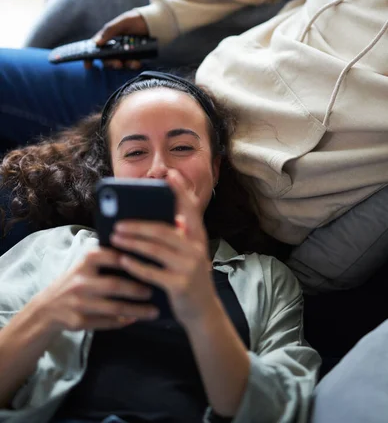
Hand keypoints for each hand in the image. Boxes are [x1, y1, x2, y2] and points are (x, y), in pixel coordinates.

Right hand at [33, 246, 158, 332]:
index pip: (112, 257)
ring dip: (137, 310)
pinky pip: (107, 323)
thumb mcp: (84, 266)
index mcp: (84, 262)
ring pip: (114, 308)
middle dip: (137, 289)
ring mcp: (79, 303)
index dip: (132, 260)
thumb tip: (140, 256)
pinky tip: (135, 319)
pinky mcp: (79, 322)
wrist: (47, 308)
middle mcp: (81, 281)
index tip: (150, 263)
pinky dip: (123, 322)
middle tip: (153, 291)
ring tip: (153, 311)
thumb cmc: (74, 282)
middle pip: (115, 285)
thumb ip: (106, 259)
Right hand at [84, 9, 147, 69]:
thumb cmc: (136, 20)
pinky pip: (131, 64)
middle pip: (107, 60)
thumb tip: (97, 42)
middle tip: (117, 63)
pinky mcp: (134, 57)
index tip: (88, 66)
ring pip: (120, 64)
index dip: (89, 58)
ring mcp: (124, 53)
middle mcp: (114, 47)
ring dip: (125, 65)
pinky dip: (134, 64)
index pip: (95, 49)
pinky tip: (138, 62)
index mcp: (108, 37)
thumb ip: (110, 30)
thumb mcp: (123, 22)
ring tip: (133, 63)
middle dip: (111, 63)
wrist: (154, 23)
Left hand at [110, 170, 218, 328]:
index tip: (169, 174)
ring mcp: (189, 267)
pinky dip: (136, 265)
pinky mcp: (180, 285)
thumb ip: (175, 236)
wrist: (202, 312)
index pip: (190, 209)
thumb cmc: (188, 278)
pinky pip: (153, 272)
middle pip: (163, 230)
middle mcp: (196, 249)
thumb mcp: (187, 254)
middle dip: (138, 224)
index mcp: (198, 238)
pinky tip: (123, 260)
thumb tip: (149, 219)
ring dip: (132, 242)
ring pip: (155, 249)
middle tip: (118, 221)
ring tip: (115, 237)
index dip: (181, 190)